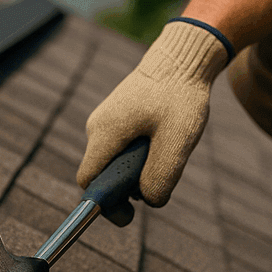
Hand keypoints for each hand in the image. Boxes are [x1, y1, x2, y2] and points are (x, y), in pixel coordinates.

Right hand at [77, 19, 230, 206]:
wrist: (183, 58)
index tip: (129, 214)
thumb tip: (147, 201)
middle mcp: (97, 128)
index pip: (88, 181)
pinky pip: (122, 148)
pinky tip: (162, 138)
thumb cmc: (180, 97)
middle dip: (129, 185)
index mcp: (104, 133)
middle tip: (161, 173)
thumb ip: (160, 177)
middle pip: (103, 174)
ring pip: (115, 162)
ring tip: (166, 147)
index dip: (105, 202)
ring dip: (138, 167)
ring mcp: (105, 121)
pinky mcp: (116, 118)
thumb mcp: (177, 142)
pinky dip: (141, 153)